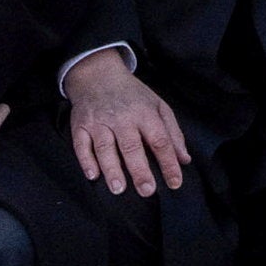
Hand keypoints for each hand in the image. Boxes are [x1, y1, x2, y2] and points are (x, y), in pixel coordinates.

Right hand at [65, 52, 191, 193]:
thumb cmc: (133, 95)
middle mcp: (122, 118)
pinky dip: (86, 160)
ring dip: (112, 169)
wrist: (98, 74)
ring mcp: (99, 122)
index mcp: (145, 113)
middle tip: (147, 190)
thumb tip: (184, 160)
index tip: (175, 183)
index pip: (160, 140)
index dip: (168, 162)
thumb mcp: (158, 106)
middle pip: (132, 146)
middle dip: (140, 170)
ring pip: (105, 147)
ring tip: (119, 188)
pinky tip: (93, 175)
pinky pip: (81, 145)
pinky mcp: (80, 126)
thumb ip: (172, 133)